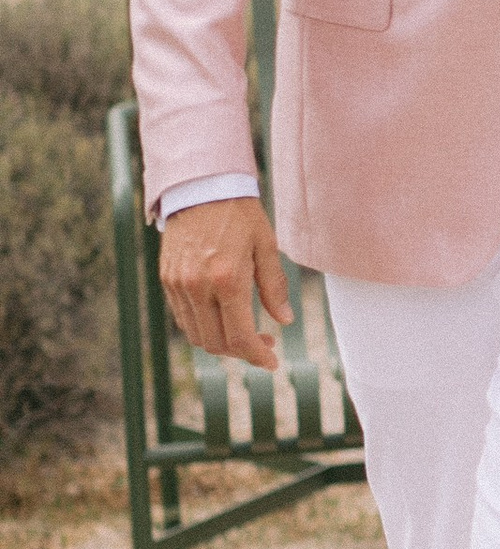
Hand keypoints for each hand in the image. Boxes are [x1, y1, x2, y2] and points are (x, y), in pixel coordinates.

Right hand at [159, 198, 291, 370]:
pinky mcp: (167, 279)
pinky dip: (203, 326)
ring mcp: (178, 284)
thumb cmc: (239, 213)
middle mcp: (198, 287)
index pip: (239, 337)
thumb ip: (274, 287)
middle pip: (216, 343)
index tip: (272, 362)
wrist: (201, 186)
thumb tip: (284, 321)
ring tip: (245, 332)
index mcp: (227, 279)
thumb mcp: (266, 246)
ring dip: (221, 343)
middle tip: (265, 344)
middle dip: (242, 352)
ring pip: (196, 334)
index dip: (256, 356)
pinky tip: (223, 317)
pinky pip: (183, 317)